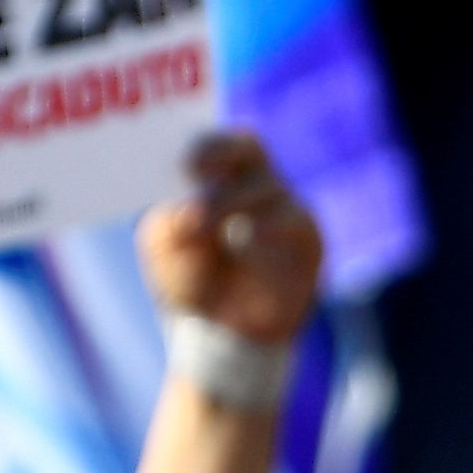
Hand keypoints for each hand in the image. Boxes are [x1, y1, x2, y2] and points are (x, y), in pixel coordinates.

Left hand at [137, 129, 323, 344]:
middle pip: (248, 145)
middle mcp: (254, 183)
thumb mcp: (165, 252)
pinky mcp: (307, 238)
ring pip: (263, 186)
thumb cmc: (194, 277)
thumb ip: (166, 225)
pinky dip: (268, 226)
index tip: (181, 165)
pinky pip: (293, 219)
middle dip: (221, 151)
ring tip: (201, 226)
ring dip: (227, 203)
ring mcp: (284, 207)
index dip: (201, 145)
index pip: (214, 142)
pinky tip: (246, 239)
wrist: (226, 330)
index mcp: (216, 175)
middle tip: (193, 171)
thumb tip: (185, 213)